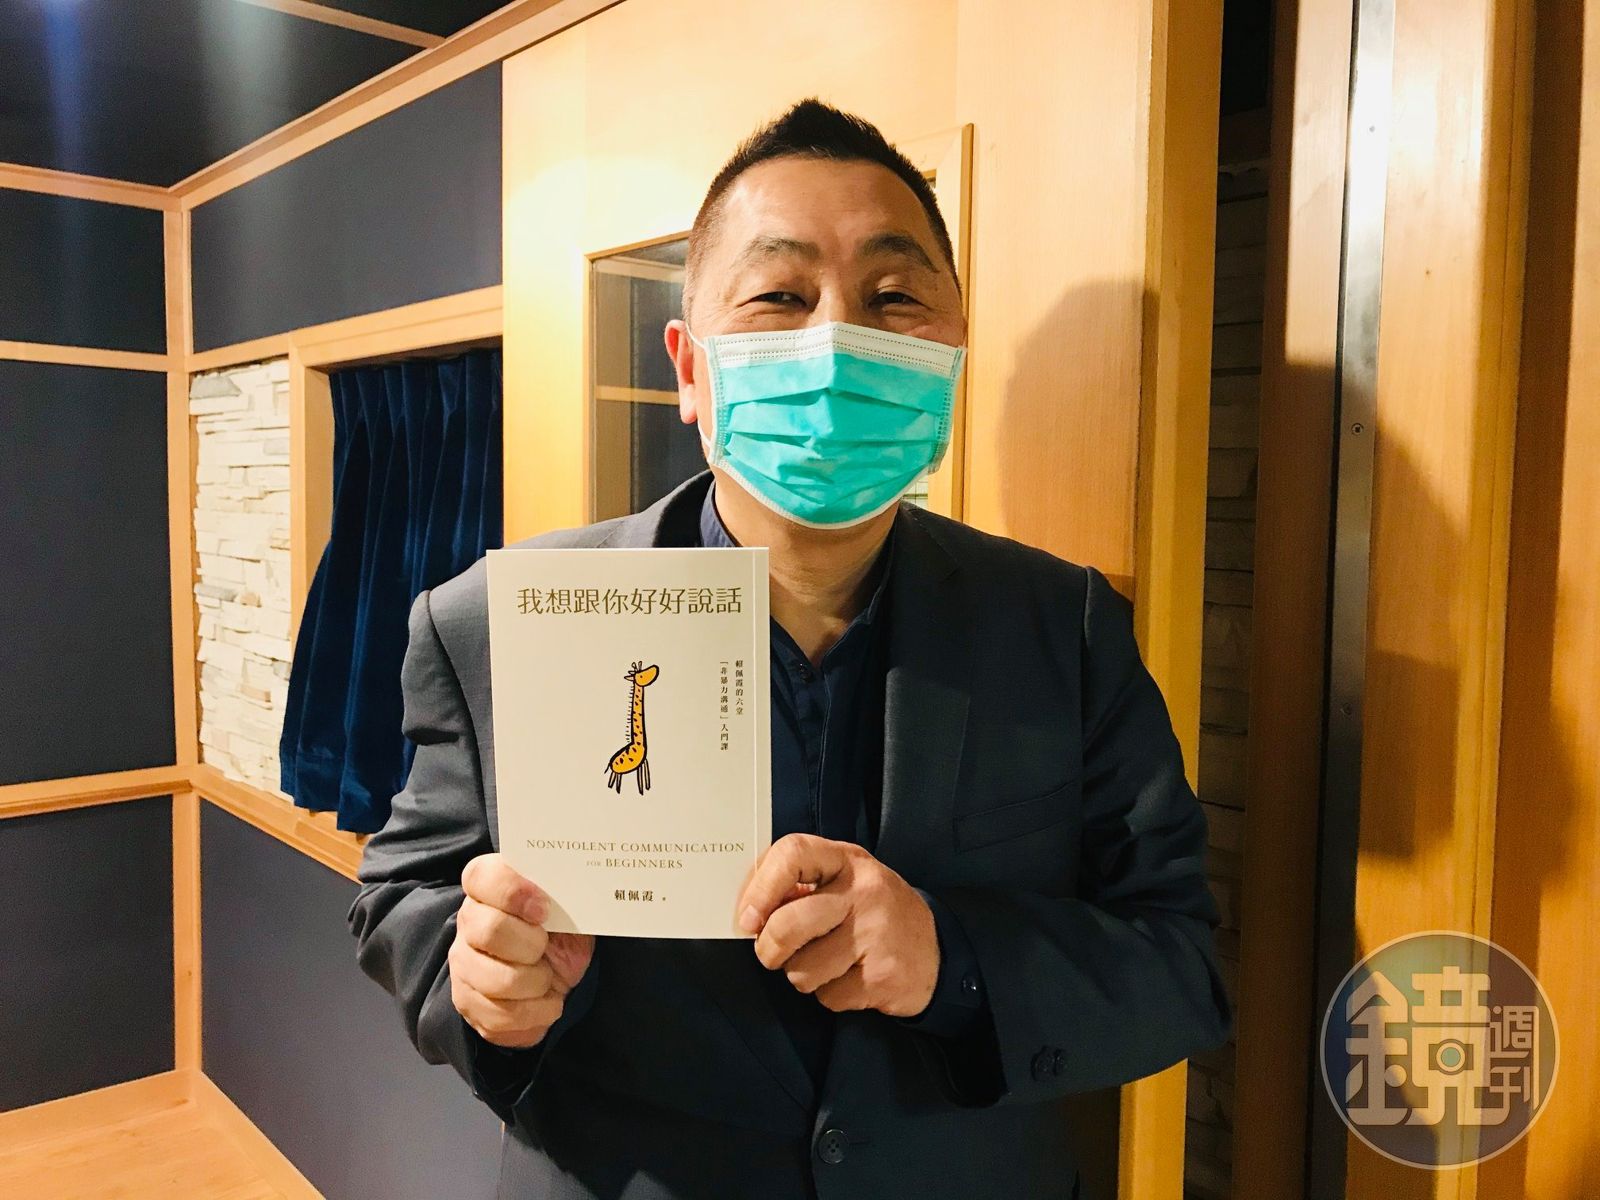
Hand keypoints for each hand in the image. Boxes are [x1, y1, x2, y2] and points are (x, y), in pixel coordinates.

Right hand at [450, 853, 595, 1048]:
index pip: (481, 876)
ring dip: (537, 982)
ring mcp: (463, 963)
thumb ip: (565, 890)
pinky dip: (535, 1012)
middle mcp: (469, 921)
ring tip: (548, 977)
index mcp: (489, 886)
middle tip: (547, 946)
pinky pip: (500, 1015)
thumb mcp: (570, 905)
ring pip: (497, 980)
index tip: (543, 908)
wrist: (556, 975)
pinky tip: (545, 1001)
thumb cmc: (561, 932)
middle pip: (488, 930)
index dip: (511, 890)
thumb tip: (580, 882)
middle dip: (532, 944)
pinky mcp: (467, 1002)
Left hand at [736, 833, 938, 1016]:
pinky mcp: (882, 976)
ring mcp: (876, 935)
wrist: (937, 951)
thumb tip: (749, 913)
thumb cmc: (874, 913)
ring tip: (827, 963)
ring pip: (803, 970)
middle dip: (768, 949)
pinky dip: (831, 994)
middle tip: (772, 953)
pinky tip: (851, 978)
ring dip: (804, 975)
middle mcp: (864, 893)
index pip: (792, 854)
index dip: (759, 888)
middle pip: (787, 924)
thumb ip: (800, 886)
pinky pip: (828, 996)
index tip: (746, 918)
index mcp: (848, 861)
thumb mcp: (844, 882)